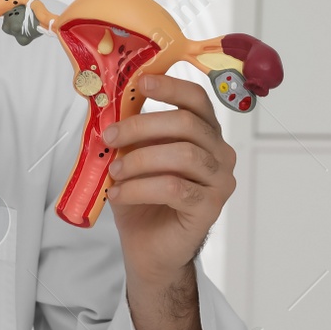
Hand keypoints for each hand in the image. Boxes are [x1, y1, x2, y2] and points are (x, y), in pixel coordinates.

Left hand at [102, 72, 236, 283]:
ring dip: (139, 160)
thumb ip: (133, 130)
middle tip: (110, 137)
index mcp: (204, 132)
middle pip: (187, 124)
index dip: (170, 87)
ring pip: (182, 155)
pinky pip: (175, 188)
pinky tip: (119, 194)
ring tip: (114, 172)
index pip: (197, 99)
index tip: (141, 83)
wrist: (148, 246)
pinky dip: (140, 188)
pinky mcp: (210, 207)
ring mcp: (219, 181)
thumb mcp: (133, 155)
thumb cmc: (142, 196)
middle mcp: (220, 153)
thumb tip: (114, 98)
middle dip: (141, 126)